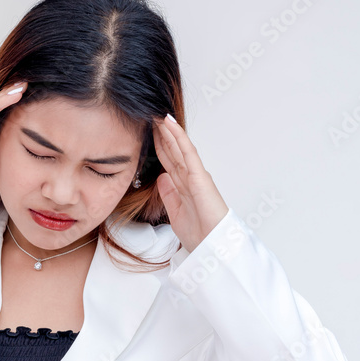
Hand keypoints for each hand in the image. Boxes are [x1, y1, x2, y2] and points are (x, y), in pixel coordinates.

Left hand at [152, 114, 228, 252]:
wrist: (212, 247)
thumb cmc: (199, 235)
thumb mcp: (175, 213)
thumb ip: (168, 195)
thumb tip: (160, 178)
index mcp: (183, 187)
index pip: (168, 161)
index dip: (158, 146)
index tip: (147, 133)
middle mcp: (189, 178)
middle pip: (172, 150)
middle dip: (160, 134)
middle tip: (149, 116)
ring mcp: (195, 175)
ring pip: (178, 147)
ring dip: (167, 130)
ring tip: (156, 114)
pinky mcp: (200, 176)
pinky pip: (187, 152)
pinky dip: (178, 137)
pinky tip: (169, 124)